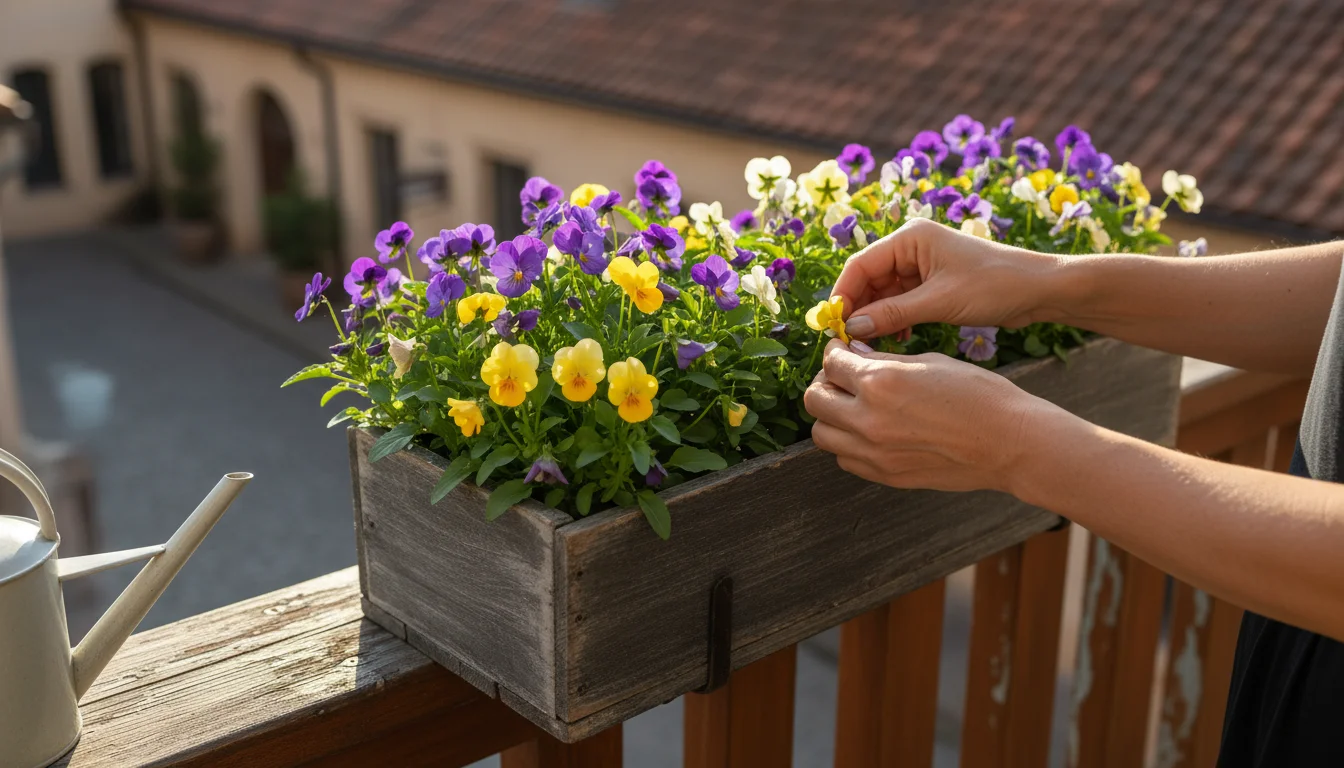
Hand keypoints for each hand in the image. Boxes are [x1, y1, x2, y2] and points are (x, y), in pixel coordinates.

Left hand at [803, 339, 1065, 493]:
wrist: (1009, 442)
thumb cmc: (978, 395)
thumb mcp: (928, 362)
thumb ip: (884, 361)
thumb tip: (855, 355)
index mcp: (880, 383)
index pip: (831, 363)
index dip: (834, 352)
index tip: (842, 351)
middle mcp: (868, 419)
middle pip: (815, 400)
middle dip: (825, 382)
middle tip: (842, 377)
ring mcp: (874, 453)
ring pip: (821, 434)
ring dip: (830, 416)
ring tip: (852, 406)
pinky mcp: (884, 475)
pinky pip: (845, 458)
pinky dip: (846, 443)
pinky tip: (868, 430)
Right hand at [832, 218, 1068, 339]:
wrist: (1040, 290)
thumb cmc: (995, 285)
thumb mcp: (939, 302)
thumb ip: (892, 314)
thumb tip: (853, 328)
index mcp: (910, 237)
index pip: (860, 265)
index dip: (843, 295)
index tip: (834, 326)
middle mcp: (911, 247)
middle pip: (868, 279)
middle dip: (859, 309)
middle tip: (851, 341)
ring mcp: (922, 265)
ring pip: (883, 293)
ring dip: (878, 318)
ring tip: (875, 345)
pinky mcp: (932, 283)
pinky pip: (901, 301)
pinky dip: (895, 320)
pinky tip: (900, 339)